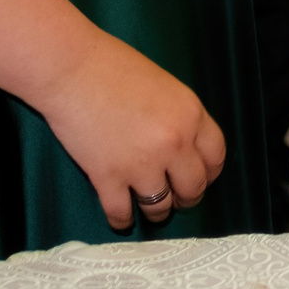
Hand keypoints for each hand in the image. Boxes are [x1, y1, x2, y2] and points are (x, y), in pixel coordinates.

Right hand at [35, 31, 225, 230]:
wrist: (72, 69)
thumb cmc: (115, 68)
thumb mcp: (166, 87)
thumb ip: (180, 117)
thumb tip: (185, 146)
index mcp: (191, 115)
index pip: (216, 156)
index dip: (210, 172)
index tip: (202, 177)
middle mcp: (174, 143)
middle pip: (193, 186)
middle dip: (187, 197)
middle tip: (179, 199)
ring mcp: (141, 164)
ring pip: (160, 206)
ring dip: (157, 212)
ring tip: (151, 209)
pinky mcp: (107, 177)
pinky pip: (121, 213)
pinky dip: (122, 220)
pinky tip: (122, 218)